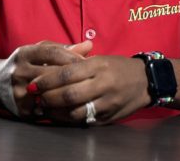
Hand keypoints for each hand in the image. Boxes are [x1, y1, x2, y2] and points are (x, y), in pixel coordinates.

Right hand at [0, 40, 91, 117]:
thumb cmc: (24, 64)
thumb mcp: (38, 52)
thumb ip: (63, 49)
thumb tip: (89, 46)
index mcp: (23, 54)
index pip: (52, 52)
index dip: (71, 56)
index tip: (85, 61)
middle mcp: (19, 72)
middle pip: (52, 74)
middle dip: (73, 76)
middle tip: (90, 78)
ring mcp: (18, 92)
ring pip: (51, 93)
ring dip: (69, 93)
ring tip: (85, 91)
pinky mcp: (21, 109)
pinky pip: (47, 109)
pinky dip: (61, 107)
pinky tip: (73, 105)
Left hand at [30, 55, 150, 124]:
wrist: (145, 81)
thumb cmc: (117, 67)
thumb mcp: (98, 59)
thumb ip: (75, 62)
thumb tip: (48, 66)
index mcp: (98, 65)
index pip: (67, 73)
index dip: (47, 79)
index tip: (34, 82)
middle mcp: (103, 84)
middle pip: (69, 94)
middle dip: (48, 97)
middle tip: (35, 96)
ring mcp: (107, 102)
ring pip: (75, 111)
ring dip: (56, 111)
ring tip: (44, 107)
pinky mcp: (109, 117)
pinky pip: (85, 120)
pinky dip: (69, 119)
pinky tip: (59, 115)